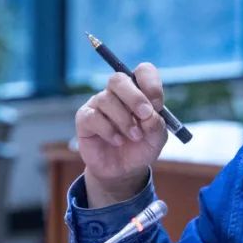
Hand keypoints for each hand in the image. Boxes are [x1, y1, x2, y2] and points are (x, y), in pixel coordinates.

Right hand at [76, 63, 167, 206]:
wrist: (123, 170)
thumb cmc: (140, 149)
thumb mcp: (156, 139)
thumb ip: (157, 125)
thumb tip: (149, 114)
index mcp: (138, 91)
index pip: (142, 72)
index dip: (150, 83)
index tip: (157, 104)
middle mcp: (117, 93)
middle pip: (118, 79)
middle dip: (134, 97)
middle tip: (145, 115)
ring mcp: (99, 104)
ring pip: (107, 99)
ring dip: (124, 120)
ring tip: (134, 136)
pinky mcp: (85, 119)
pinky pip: (94, 117)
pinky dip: (109, 130)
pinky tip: (117, 141)